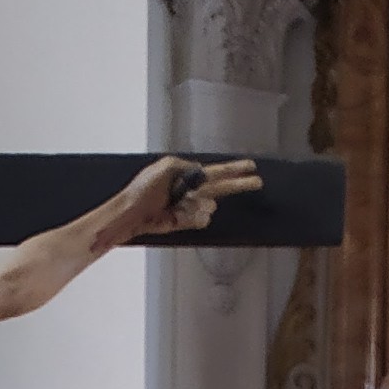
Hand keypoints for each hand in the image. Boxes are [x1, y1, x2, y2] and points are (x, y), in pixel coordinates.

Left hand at [130, 157, 262, 241]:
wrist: (132, 213)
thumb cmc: (144, 189)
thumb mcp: (165, 167)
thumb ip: (188, 167)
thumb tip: (202, 171)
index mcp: (188, 174)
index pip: (217, 171)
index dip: (234, 169)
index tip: (250, 166)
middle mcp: (191, 190)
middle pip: (222, 187)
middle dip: (238, 185)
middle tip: (256, 182)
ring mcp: (189, 207)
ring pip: (209, 207)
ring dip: (197, 206)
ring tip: (177, 205)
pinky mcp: (185, 222)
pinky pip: (200, 220)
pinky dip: (192, 217)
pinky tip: (178, 215)